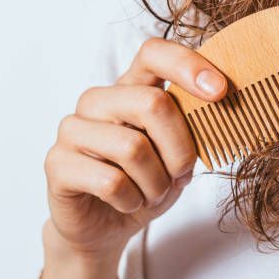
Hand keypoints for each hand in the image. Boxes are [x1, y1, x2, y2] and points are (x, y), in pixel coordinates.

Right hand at [40, 38, 226, 278]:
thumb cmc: (148, 182)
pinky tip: (129, 202)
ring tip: (152, 193)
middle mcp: (99, 100)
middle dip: (180, 149)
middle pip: (152, 103)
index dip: (188, 65)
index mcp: (132, 87)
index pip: (154, 53)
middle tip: (180, 174)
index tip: (220, 91)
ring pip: (133, 147)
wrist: (107, 226)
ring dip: (157, 183)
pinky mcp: (57, 163)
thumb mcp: (180, 153)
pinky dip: (133, 199)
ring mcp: (73, 129)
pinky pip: (111, 181)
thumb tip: (221, 99)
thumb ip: (193, 126)